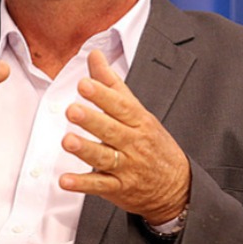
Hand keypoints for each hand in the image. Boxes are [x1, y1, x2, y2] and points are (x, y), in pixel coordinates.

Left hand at [59, 50, 190, 224]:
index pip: (120, 106)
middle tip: (72, 110)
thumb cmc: (151, 142)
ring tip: (67, 141)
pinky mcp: (119, 188)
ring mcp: (126, 167)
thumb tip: (95, 55)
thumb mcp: (137, 110)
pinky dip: (82, 184)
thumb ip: (111, 83)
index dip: (102, 95)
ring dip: (85, 150)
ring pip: (104, 157)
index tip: (85, 85)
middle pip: (111, 130)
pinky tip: (65, 180)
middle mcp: (133, 143)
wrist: (177, 186)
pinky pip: (99, 186)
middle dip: (92, 120)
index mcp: (138, 121)